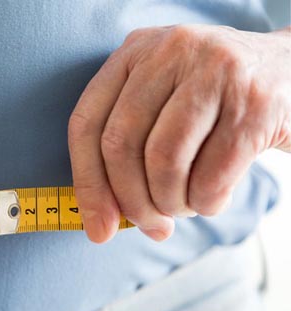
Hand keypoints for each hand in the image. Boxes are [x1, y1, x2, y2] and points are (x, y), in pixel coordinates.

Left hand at [68, 24, 290, 242]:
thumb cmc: (212, 100)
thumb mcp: (162, 100)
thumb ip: (127, 145)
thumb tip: (99, 220)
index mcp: (134, 51)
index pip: (86, 123)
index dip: (86, 183)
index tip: (96, 227)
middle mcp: (169, 52)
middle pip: (121, 145)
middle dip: (130, 201)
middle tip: (151, 225)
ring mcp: (215, 72)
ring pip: (164, 162)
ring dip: (170, 202)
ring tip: (184, 206)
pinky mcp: (255, 103)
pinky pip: (211, 175)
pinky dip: (206, 202)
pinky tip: (212, 199)